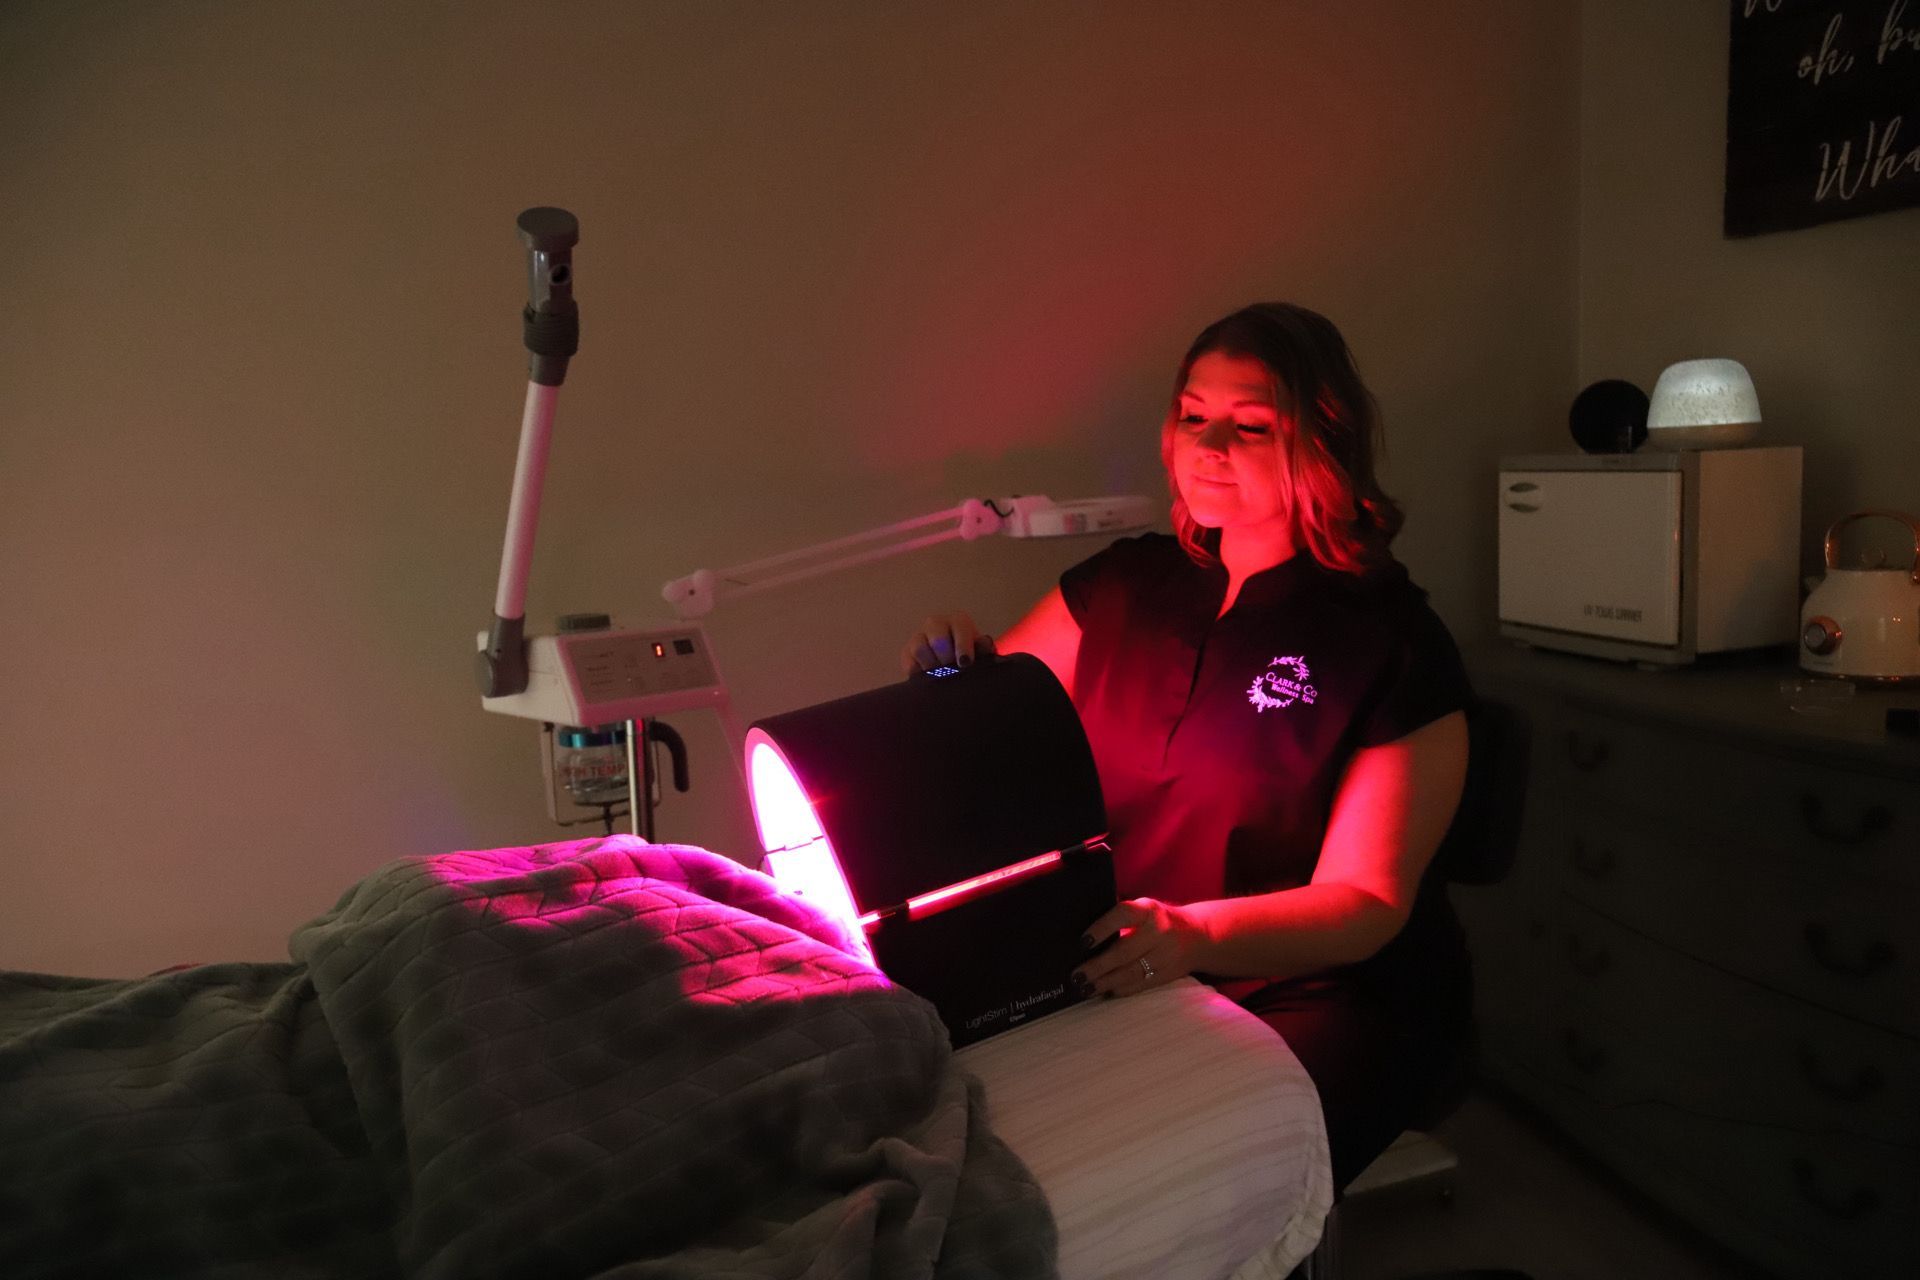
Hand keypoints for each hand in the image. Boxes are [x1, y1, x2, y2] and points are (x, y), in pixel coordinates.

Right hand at [901, 612, 995, 672]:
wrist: (954, 666)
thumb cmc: (970, 656)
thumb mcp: (981, 652)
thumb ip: (984, 648)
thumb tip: (984, 643)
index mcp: (958, 621)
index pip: (959, 628)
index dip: (962, 646)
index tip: (965, 663)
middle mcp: (936, 624)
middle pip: (937, 638)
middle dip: (946, 658)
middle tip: (952, 671)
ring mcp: (919, 637)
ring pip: (919, 649)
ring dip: (932, 666)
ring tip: (941, 676)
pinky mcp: (907, 653)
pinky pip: (909, 663)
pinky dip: (918, 673)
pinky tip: (929, 679)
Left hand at [1071, 898, 1206, 998]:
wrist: (1198, 936)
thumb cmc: (1157, 921)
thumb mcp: (1143, 910)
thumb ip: (1120, 918)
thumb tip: (1085, 939)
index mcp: (1148, 911)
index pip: (1122, 916)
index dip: (1101, 928)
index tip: (1082, 941)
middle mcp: (1158, 932)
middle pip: (1124, 952)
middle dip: (1098, 966)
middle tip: (1076, 975)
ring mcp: (1165, 956)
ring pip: (1131, 973)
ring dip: (1105, 983)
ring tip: (1085, 987)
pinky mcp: (1167, 975)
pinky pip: (1140, 985)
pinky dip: (1120, 990)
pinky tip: (1104, 991)